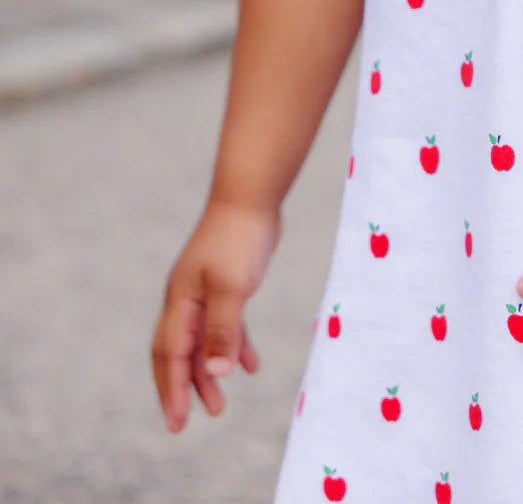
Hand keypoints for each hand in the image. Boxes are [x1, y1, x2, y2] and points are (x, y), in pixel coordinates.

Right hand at [151, 200, 281, 432]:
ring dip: (207, 372)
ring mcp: (204, 291)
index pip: (171, 355)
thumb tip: (216, 372)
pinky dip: (233, 346)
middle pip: (176, 353)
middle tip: (185, 422)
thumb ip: (224, 329)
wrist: (251, 198)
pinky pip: (223, 325)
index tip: (176, 422)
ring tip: (218, 405)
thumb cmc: (238, 240)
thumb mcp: (232, 288)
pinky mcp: (225, 285)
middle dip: (179, 387)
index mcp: (181, 302)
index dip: (172, 390)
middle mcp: (186, 299)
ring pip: (199, 342)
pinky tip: (249, 365)